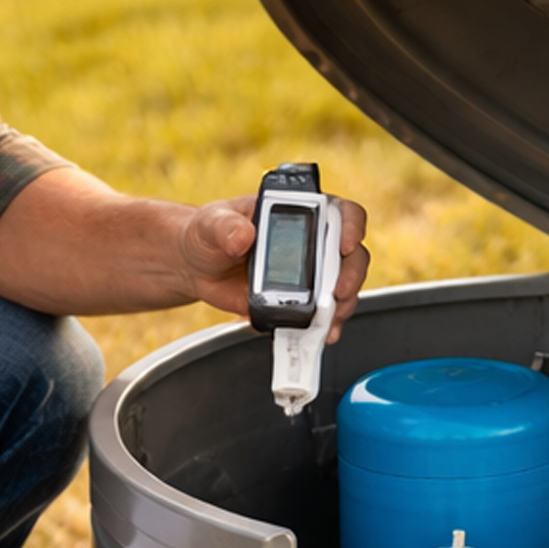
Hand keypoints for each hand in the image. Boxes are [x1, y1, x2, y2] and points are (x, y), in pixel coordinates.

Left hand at [179, 194, 370, 342]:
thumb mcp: (212, 223)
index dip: (352, 226)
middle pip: (352, 256)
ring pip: (343, 290)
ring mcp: (310, 275)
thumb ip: (225, 226)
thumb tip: (242, 236)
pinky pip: (322, 316)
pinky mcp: (300, 302)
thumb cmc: (208, 234)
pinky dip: (323, 328)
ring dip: (341, 306)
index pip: (340, 212)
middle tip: (336, 292)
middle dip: (350, 276)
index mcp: (298, 213)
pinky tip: (316, 335)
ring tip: (326, 319)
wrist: (196, 268)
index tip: (345, 244)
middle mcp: (313, 242)